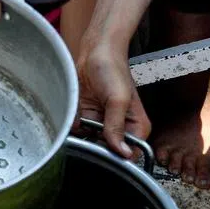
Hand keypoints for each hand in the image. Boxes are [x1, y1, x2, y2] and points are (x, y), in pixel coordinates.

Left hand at [75, 37, 150, 157]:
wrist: (94, 52)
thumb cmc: (112, 70)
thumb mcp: (118, 99)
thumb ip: (117, 126)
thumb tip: (122, 152)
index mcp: (136, 126)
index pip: (129, 154)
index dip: (116, 156)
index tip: (102, 150)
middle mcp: (120, 127)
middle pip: (108, 151)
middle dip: (95, 145)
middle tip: (88, 133)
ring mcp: (102, 122)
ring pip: (91, 141)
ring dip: (82, 135)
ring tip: (80, 121)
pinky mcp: (87, 116)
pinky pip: (78, 130)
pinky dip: (73, 126)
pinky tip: (73, 115)